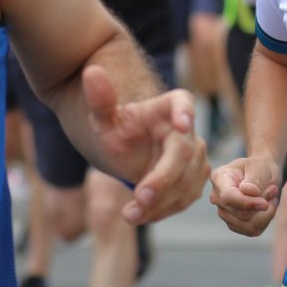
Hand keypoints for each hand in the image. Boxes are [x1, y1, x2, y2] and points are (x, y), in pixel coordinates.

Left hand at [81, 65, 208, 222]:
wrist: (122, 151)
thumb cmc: (113, 129)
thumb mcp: (101, 117)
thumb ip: (99, 99)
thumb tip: (91, 71)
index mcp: (168, 106)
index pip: (182, 103)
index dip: (185, 113)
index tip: (182, 124)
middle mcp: (187, 130)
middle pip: (183, 154)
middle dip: (164, 178)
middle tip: (139, 197)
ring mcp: (195, 155)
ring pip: (187, 181)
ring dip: (162, 202)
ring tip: (130, 214)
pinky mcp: (194, 179)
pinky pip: (185, 198)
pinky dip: (163, 210)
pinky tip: (140, 215)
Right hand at [210, 153, 281, 235]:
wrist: (263, 175)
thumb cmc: (260, 168)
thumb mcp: (259, 167)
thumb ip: (253, 180)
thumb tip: (248, 192)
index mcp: (219, 178)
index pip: (228, 197)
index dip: (247, 203)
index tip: (265, 203)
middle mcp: (217, 197)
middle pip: (240, 214)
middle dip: (262, 205)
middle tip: (273, 190)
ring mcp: (224, 212)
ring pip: (247, 225)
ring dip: (265, 214)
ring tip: (271, 197)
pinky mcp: (234, 224)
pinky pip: (252, 231)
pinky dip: (265, 220)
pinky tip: (267, 207)